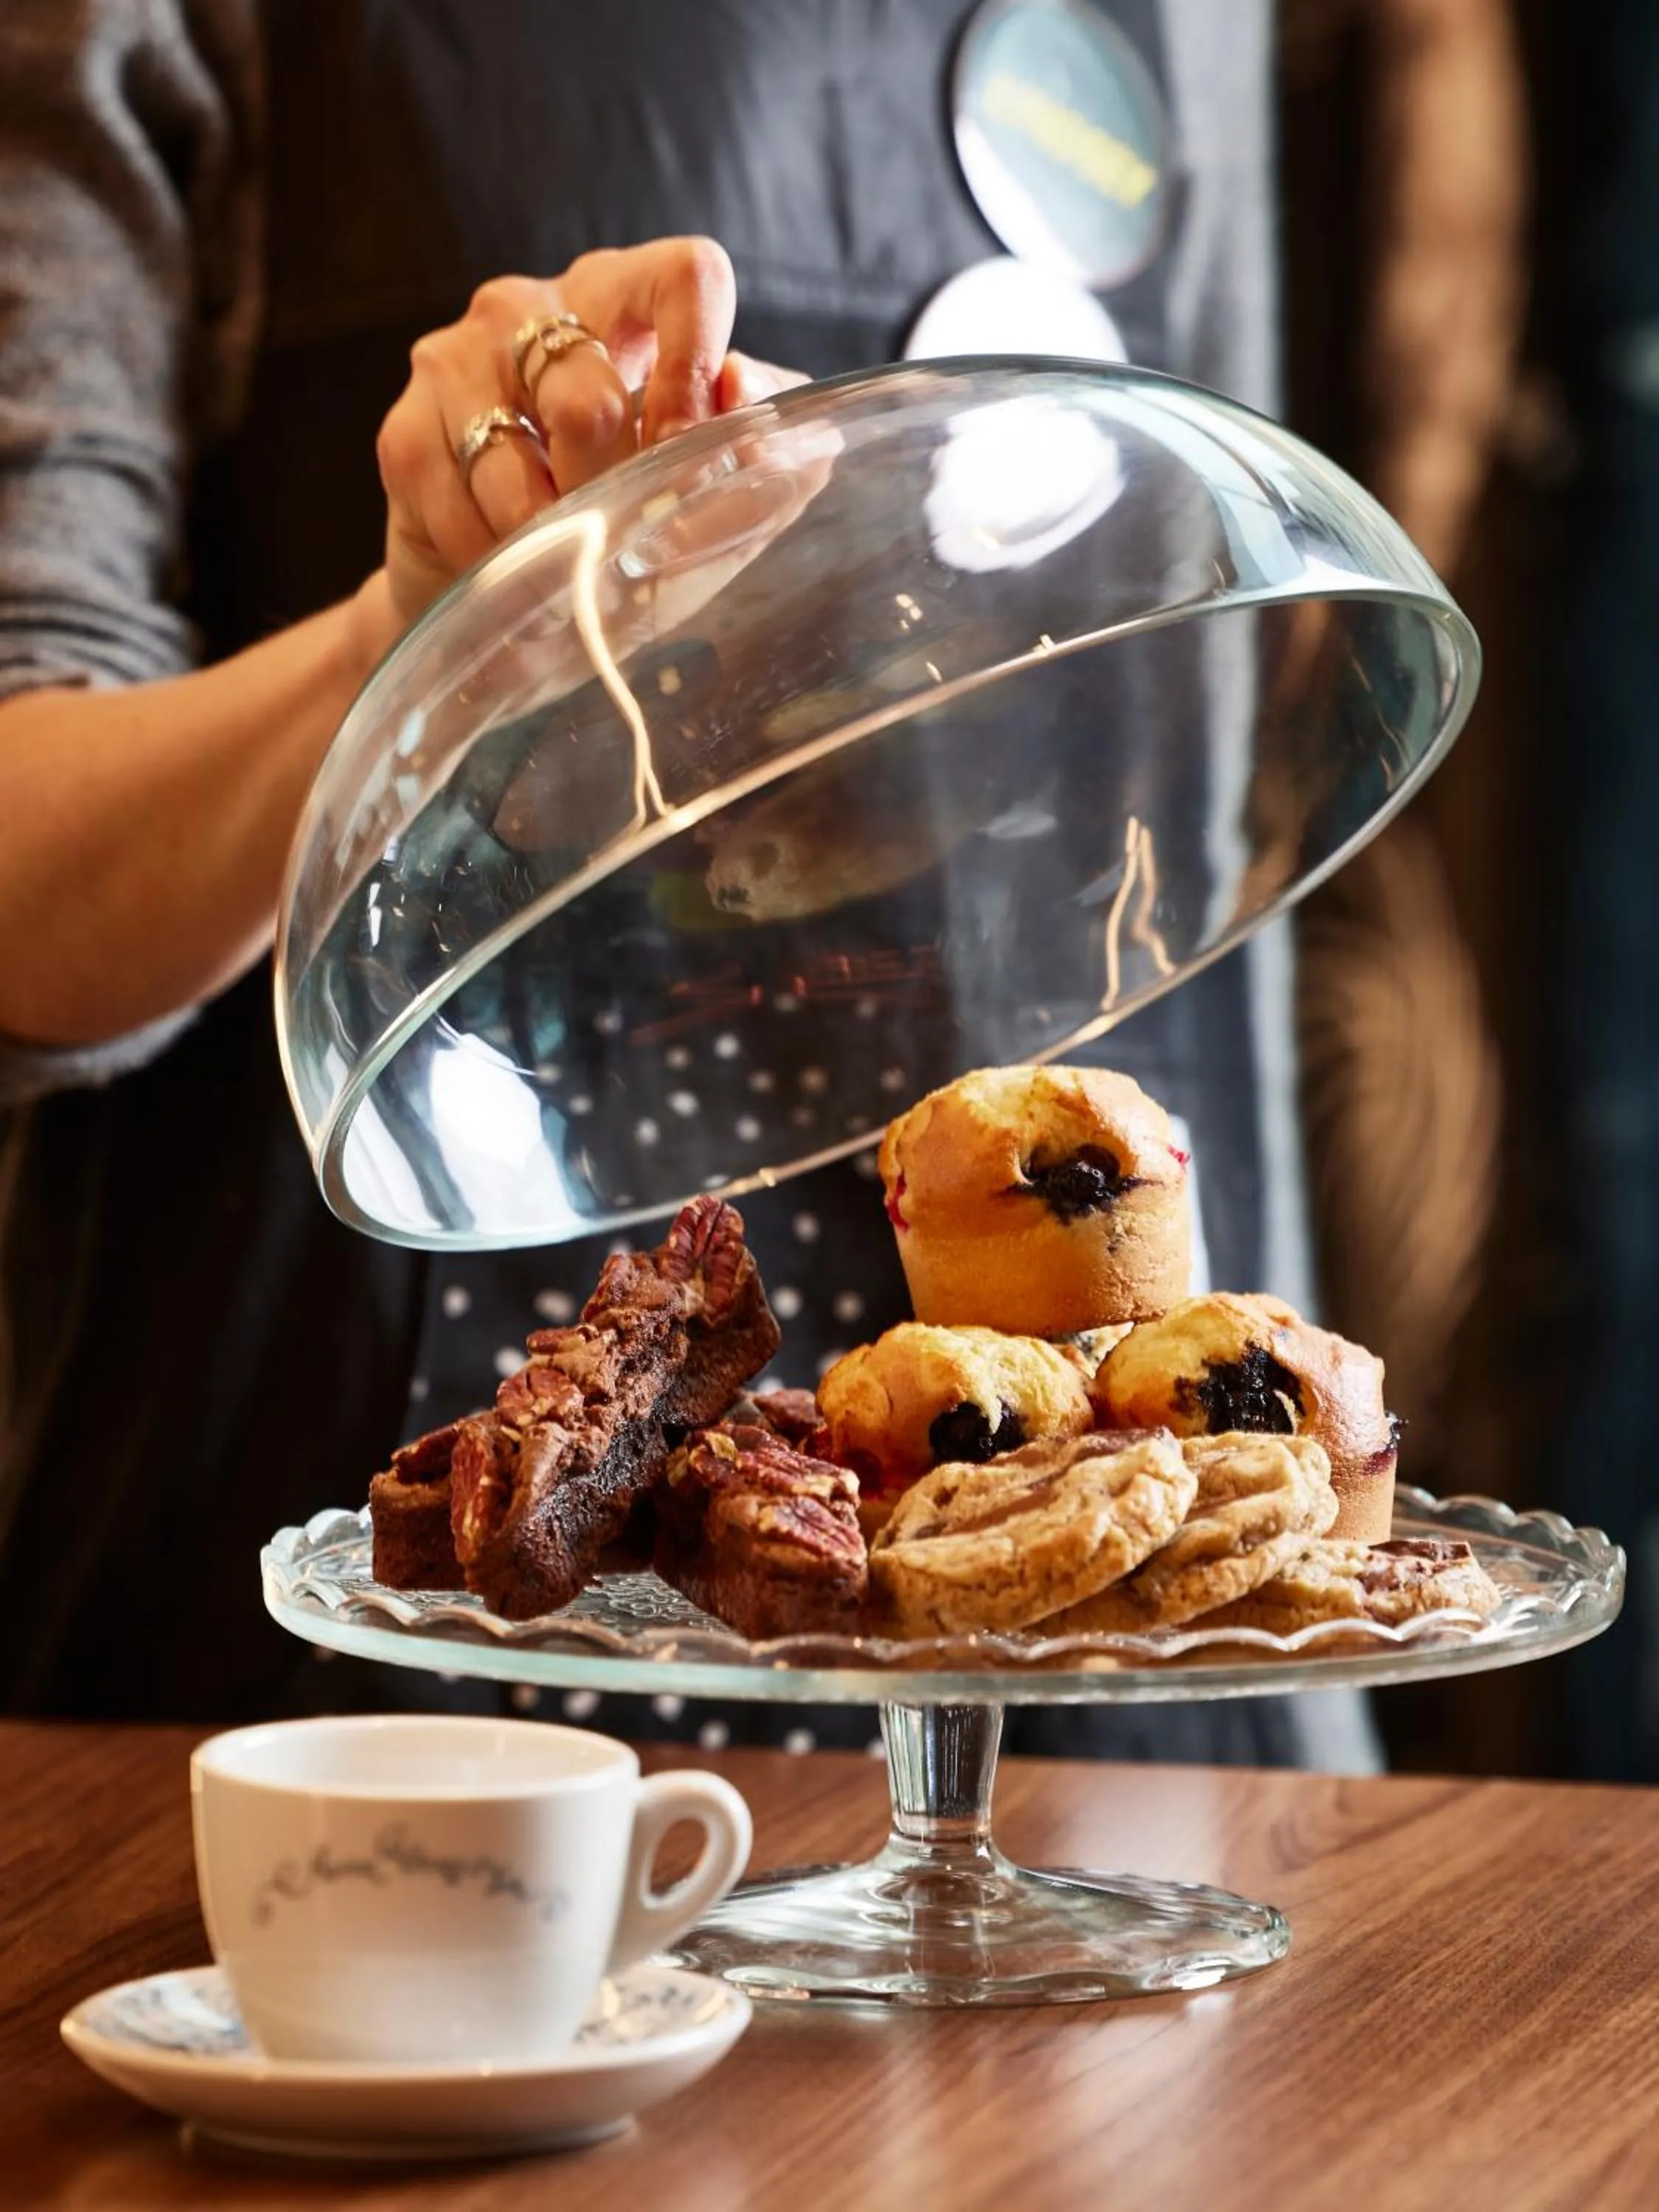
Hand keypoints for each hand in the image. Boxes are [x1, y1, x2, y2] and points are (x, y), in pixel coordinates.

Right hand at [361, 239, 804, 659]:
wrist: (503, 580)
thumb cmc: (623, 510)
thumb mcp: (707, 477)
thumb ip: (755, 435)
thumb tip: (748, 399)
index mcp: (625, 296)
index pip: (684, 278)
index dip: (697, 364)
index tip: (691, 447)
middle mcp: (532, 307)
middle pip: (587, 392)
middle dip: (610, 494)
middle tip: (616, 540)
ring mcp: (457, 360)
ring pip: (517, 464)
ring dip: (551, 540)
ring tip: (562, 565)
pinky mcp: (404, 429)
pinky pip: (459, 506)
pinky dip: (495, 559)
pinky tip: (506, 565)